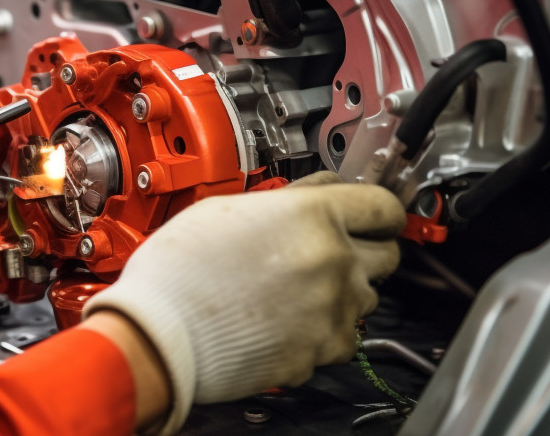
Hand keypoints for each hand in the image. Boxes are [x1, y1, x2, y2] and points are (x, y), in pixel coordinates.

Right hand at [84, 172, 404, 433]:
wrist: (160, 333)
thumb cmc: (179, 270)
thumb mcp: (227, 208)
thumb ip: (287, 202)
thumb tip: (313, 197)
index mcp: (312, 216)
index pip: (384, 205)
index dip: (380, 209)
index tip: (374, 215)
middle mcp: (333, 262)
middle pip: (388, 253)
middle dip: (364, 249)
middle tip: (332, 249)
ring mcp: (332, 311)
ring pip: (366, 297)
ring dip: (342, 291)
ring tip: (295, 289)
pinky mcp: (322, 351)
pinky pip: (343, 337)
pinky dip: (324, 329)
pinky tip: (287, 319)